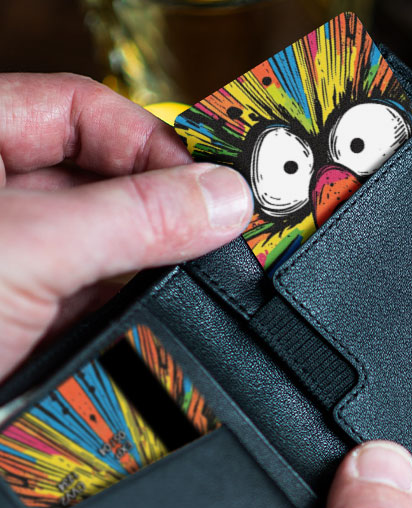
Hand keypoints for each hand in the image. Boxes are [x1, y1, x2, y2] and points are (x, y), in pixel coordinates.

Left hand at [0, 73, 251, 381]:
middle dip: (161, 207)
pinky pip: (103, 301)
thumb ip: (132, 219)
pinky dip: (135, 309)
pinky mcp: (34, 320)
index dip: (149, 142)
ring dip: (151, 265)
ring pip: (110, 246)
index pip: (80, 111)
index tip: (206, 185)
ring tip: (184, 278)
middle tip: (212, 231)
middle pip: (105, 179)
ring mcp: (18, 262)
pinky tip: (148, 316)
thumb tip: (219, 200)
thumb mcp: (25, 251)